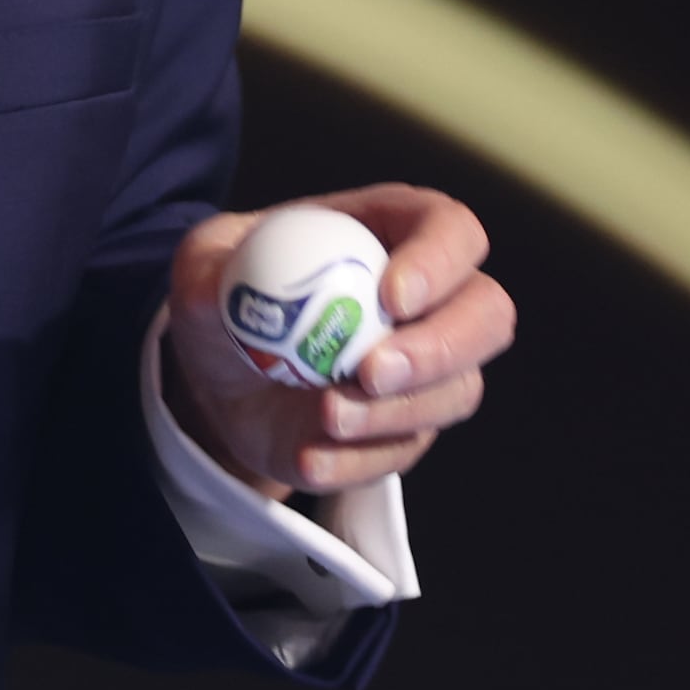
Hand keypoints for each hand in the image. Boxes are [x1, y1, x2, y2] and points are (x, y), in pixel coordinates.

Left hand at [162, 185, 514, 495]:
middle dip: (440, 347)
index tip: (392, 298)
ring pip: (460, 390)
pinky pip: (407, 450)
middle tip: (371, 370)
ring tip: (326, 415)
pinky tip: (309, 455)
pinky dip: (360, 459)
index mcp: (391, 232)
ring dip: (397, 412)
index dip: (439, 260)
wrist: (218, 381)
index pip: (452, 230)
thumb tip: (228, 286)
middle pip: (487, 314)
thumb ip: (212, 268)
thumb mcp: (202, 267)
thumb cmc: (227, 298)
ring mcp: (426, 369)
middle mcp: (428, 298)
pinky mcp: (405, 428)